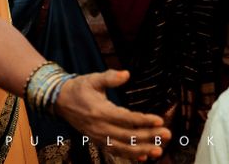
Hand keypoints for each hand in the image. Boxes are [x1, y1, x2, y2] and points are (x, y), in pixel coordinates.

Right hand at [56, 69, 170, 160]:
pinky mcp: (98, 141)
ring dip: (142, 150)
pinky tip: (143, 158)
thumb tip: (126, 74)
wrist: (60, 101)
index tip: (159, 120)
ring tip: (159, 151)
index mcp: (101, 111)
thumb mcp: (93, 78)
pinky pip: (115, 151)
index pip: (126, 118)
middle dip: (149, 136)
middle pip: (128, 135)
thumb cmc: (80, 88)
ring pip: (123, 148)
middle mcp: (100, 127)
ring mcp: (99, 137)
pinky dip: (129, 156)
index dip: (144, 120)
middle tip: (168, 134)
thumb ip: (110, 77)